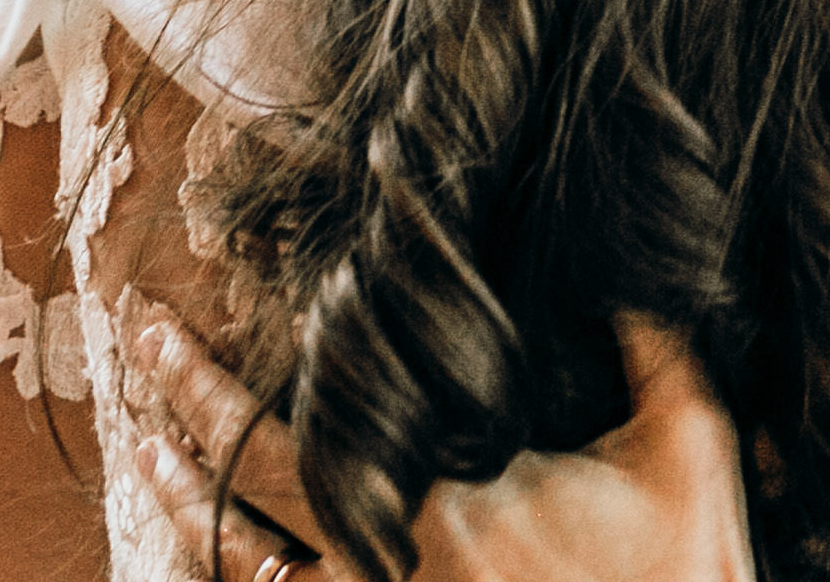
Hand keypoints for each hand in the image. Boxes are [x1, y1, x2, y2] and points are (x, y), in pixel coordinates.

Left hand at [129, 299, 749, 581]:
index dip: (219, 383)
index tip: (172, 325)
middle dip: (185, 412)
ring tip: (146, 452)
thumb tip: (627, 278)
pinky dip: (249, 576)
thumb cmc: (689, 564)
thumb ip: (657, 351)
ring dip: (191, 506)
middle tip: (139, 343)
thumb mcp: (689, 441)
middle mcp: (396, 564)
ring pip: (255, 567)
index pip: (306, 432)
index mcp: (450, 501)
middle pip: (254, 488)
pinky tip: (218, 552)